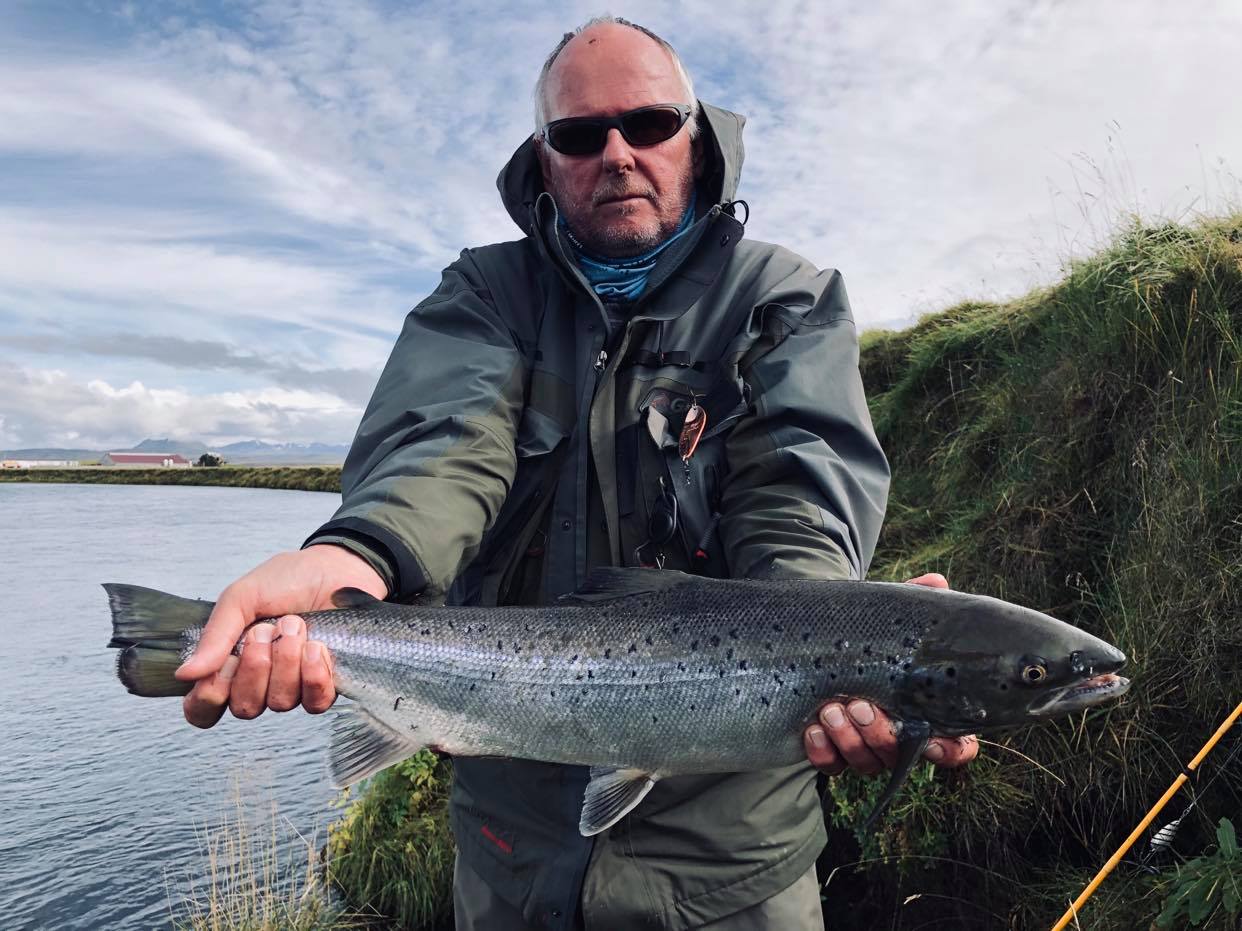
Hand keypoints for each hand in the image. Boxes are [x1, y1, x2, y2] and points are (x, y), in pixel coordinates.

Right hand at [175, 544, 387, 727]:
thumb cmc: (287, 580)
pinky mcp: (327, 683)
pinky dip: (313, 676)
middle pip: (245, 707)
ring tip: (295, 625)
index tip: (223, 666)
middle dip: (255, 667)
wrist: (337, 567)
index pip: (204, 709)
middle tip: (265, 630)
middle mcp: (259, 682)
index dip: (208, 699)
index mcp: (229, 664)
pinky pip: (315, 703)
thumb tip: (185, 675)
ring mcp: (294, 686)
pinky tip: (316, 648)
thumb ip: (215, 636)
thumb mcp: (242, 598)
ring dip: (286, 661)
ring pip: (280, 703)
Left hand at [802, 571, 979, 775]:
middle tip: (859, 704)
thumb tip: (936, 583)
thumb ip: (915, 601)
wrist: (816, 638)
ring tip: (830, 709)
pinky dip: (822, 750)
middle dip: (880, 734)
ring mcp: (864, 746)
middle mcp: (898, 735)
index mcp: (926, 710)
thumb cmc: (869, 633)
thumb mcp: (890, 617)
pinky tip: (811, 727)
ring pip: (866, 763)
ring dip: (849, 740)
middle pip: (900, 755)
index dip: (948, 750)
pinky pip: (830, 765)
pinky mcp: (831, 751)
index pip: (955, 747)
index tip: (930, 737)